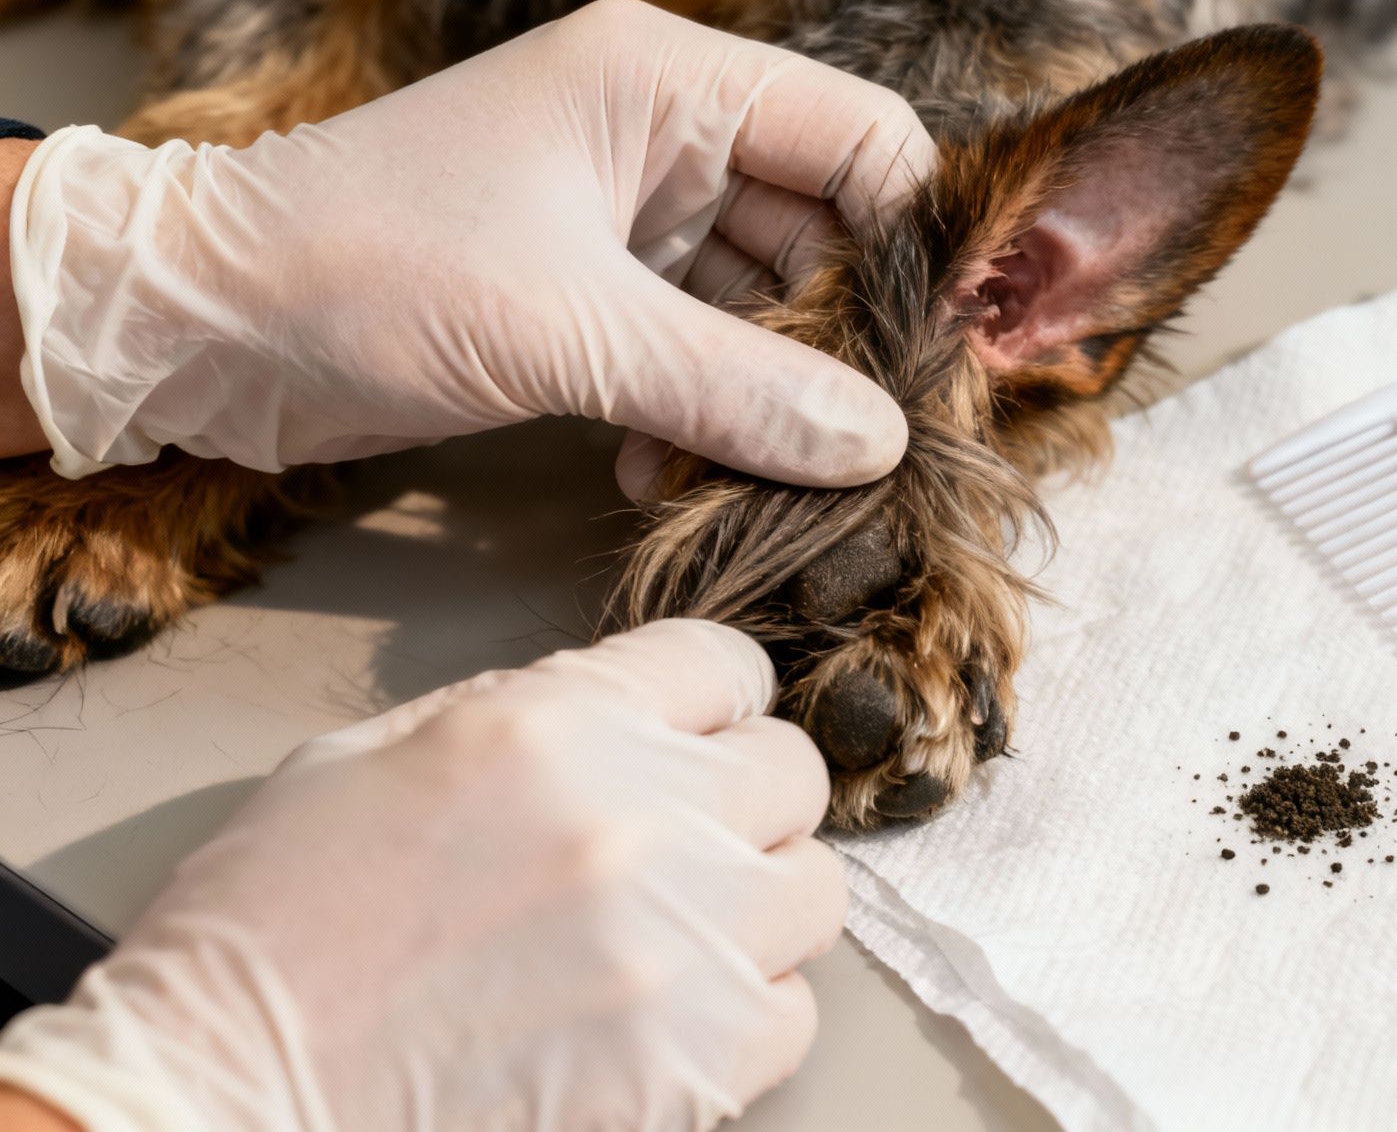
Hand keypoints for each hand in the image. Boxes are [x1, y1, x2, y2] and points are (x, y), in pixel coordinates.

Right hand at [0, 620, 845, 1130]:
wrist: (223, 1091)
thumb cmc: (270, 928)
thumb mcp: (371, 755)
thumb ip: (519, 713)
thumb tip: (614, 711)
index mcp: (557, 725)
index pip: (724, 666)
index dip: (710, 704)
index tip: (700, 735)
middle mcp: (639, 820)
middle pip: (792, 774)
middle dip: (742, 800)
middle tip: (683, 842)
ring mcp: (679, 943)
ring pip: (814, 892)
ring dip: (756, 906)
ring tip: (677, 935)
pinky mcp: (693, 1059)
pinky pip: (794, 1013)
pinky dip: (747, 1014)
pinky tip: (668, 1017)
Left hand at [8, 0, 934, 489]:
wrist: (203, 325)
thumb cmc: (366, 271)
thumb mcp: (570, 331)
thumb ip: (736, 388)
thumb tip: (877, 443)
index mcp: (667, 85)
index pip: (860, 139)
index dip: (909, 243)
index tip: (933, 359)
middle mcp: (662, 136)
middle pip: (824, 231)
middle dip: (838, 343)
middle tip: (853, 447)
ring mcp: (628, 215)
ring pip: (764, 305)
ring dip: (761, 397)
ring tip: (744, 471)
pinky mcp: (593, 290)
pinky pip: (699, 350)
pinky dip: (697, 412)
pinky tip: (656, 470)